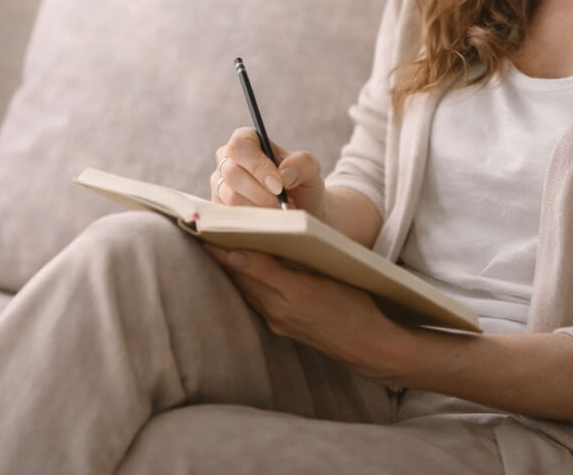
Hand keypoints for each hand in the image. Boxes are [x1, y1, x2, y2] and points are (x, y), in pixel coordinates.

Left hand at [204, 244, 413, 382]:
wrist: (373, 346)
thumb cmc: (357, 304)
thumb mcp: (327, 276)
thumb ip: (282, 267)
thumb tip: (241, 252)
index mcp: (292, 293)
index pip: (248, 264)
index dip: (223, 245)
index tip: (202, 227)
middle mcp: (279, 311)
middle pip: (241, 276)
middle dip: (220, 253)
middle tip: (199, 228)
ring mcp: (280, 322)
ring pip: (246, 289)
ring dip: (230, 268)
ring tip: (213, 243)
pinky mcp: (283, 329)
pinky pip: (255, 301)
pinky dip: (245, 283)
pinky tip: (240, 269)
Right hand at [210, 128, 326, 212]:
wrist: (301, 210)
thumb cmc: (302, 184)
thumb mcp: (311, 169)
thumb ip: (302, 163)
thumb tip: (284, 174)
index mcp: (247, 142)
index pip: (240, 146)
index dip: (257, 165)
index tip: (279, 185)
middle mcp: (227, 161)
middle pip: (232, 173)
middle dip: (261, 194)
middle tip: (285, 204)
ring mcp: (220, 186)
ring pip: (231, 198)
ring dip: (260, 209)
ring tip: (281, 211)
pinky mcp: (220, 209)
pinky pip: (230, 217)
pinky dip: (253, 222)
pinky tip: (269, 222)